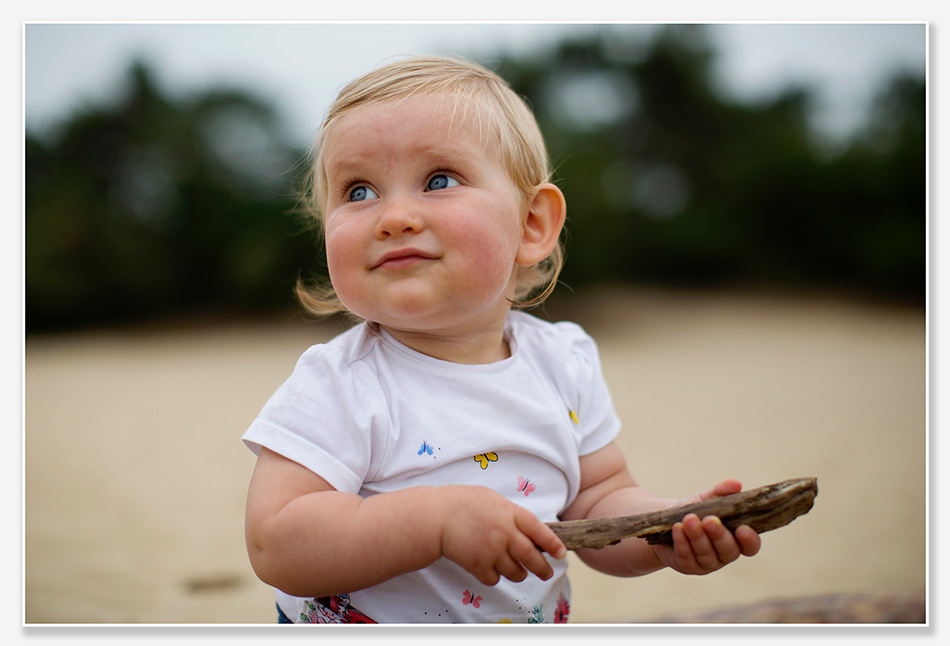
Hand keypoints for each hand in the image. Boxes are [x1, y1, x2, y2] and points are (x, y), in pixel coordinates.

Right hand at [437, 486, 566, 585]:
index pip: (540, 531)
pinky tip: (490, 568)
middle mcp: (505, 534)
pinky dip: (495, 576)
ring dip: (519, 573)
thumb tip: (526, 528)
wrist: (436, 516)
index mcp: (511, 514)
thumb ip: (511, 514)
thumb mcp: (492, 499)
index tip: (561, 553)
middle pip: (532, 557)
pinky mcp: (479, 566)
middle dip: (543, 568)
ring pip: (516, 572)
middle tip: (547, 572)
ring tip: (518, 570)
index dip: (553, 544)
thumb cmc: (462, 502)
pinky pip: (495, 579)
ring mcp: (493, 551)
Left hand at [652, 479, 761, 574]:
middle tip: (709, 519)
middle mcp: (724, 555)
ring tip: (689, 519)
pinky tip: (677, 528)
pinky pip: (686, 557)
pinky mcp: (687, 566)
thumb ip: (722, 492)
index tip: (742, 528)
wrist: (666, 521)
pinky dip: (682, 541)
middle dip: (718, 534)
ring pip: (705, 554)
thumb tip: (736, 484)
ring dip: (697, 536)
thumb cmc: (695, 510)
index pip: (750, 546)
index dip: (749, 540)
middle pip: (728, 550)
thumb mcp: (708, 498)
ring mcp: (707, 563)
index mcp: (736, 539)